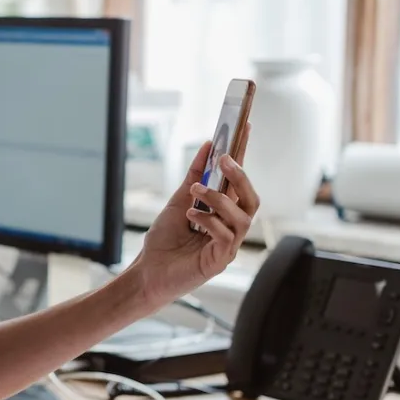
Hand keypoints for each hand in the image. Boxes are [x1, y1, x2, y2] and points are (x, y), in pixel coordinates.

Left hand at [131, 127, 259, 304]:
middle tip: (223, 160)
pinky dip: (209, 221)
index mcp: (223, 213)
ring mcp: (228, 246)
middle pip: (251, 199)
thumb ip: (195, 176)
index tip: (246, 128)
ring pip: (242, 217)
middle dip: (240, 177)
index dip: (244, 156)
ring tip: (196, 191)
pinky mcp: (219, 261)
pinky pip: (226, 237)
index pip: (239, 182)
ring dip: (220, 198)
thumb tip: (207, 146)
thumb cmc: (164, 241)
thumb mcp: (178, 201)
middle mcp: (230, 228)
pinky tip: (192, 216)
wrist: (148, 271)